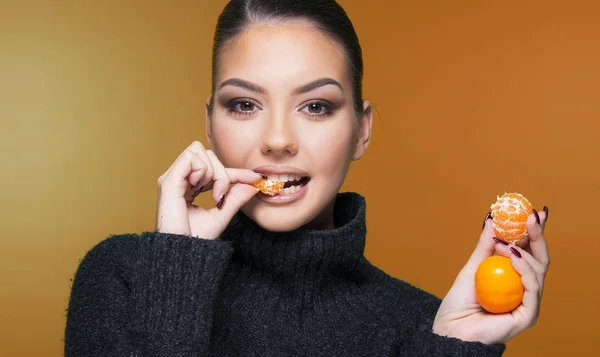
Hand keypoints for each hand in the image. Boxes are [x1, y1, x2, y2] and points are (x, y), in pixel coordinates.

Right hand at [156, 141, 263, 238]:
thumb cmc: (196, 239)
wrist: (184, 254)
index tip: (255, 179)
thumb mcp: (221, 214)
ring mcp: (172, 178)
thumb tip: (253, 184)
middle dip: (222, 172)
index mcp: (188, 185)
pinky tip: (199, 189)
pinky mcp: (168, 181)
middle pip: (207, 154)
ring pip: (199, 151)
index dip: (237, 172)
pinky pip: (190, 158)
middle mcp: (179, 178)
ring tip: (210, 194)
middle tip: (220, 196)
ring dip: (212, 172)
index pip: (215, 169)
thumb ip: (235, 197)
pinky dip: (202, 170)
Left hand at [432, 208, 549, 344]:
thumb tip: (491, 218)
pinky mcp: (527, 315)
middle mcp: (525, 290)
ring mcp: (528, 303)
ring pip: (538, 271)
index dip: (534, 233)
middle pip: (540, 259)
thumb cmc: (460, 302)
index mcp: (515, 279)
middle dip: (538, 235)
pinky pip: (532, 288)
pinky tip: (513, 256)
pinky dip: (524, 269)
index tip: (534, 212)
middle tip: (532, 216)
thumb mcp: (472, 266)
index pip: (530, 252)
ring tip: (504, 243)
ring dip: (522, 252)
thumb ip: (485, 245)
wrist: (450, 328)